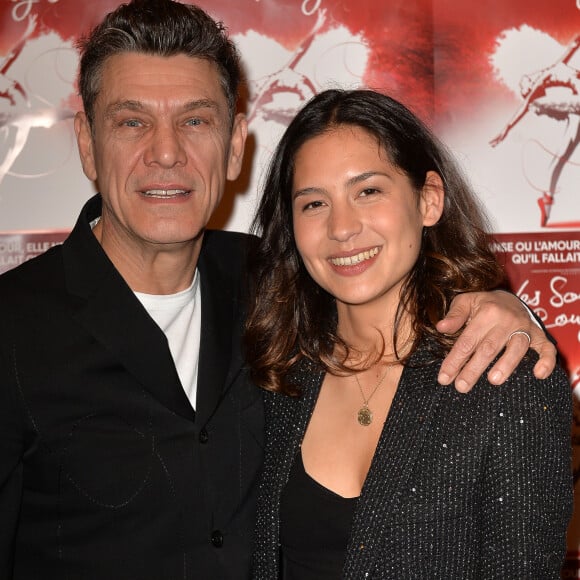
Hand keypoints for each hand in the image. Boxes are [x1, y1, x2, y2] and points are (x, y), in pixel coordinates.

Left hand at [436, 290, 556, 392]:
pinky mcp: (539, 336)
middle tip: (461, 387)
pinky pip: (546, 348)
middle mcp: (507, 320)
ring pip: (516, 349)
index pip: (467, 341)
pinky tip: (538, 375)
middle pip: (489, 348)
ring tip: (493, 381)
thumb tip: (441, 327)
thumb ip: (454, 315)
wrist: (511, 298)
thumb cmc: (483, 305)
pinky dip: (546, 361)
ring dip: (506, 365)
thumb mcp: (466, 302)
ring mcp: (525, 328)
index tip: (444, 378)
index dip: (454, 360)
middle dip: (474, 369)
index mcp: (487, 313)